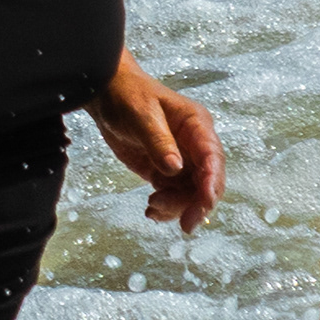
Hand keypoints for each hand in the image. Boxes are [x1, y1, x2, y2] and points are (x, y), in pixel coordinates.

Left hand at [90, 55, 220, 232]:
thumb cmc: (128, 96)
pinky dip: (166, 206)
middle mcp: (194, 144)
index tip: (206, 201)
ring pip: (190, 192)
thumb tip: (175, 168)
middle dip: (199, 203)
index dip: (212, 181)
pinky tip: (151, 211)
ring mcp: (181, 159)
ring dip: (177, 206)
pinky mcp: (164, 170)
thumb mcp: (142, 115)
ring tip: (152, 209)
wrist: (107, 95)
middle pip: (207, 180)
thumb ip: (158, 142)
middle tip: (186, 224)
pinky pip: (173, 193)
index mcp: (196, 125)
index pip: (212, 156)